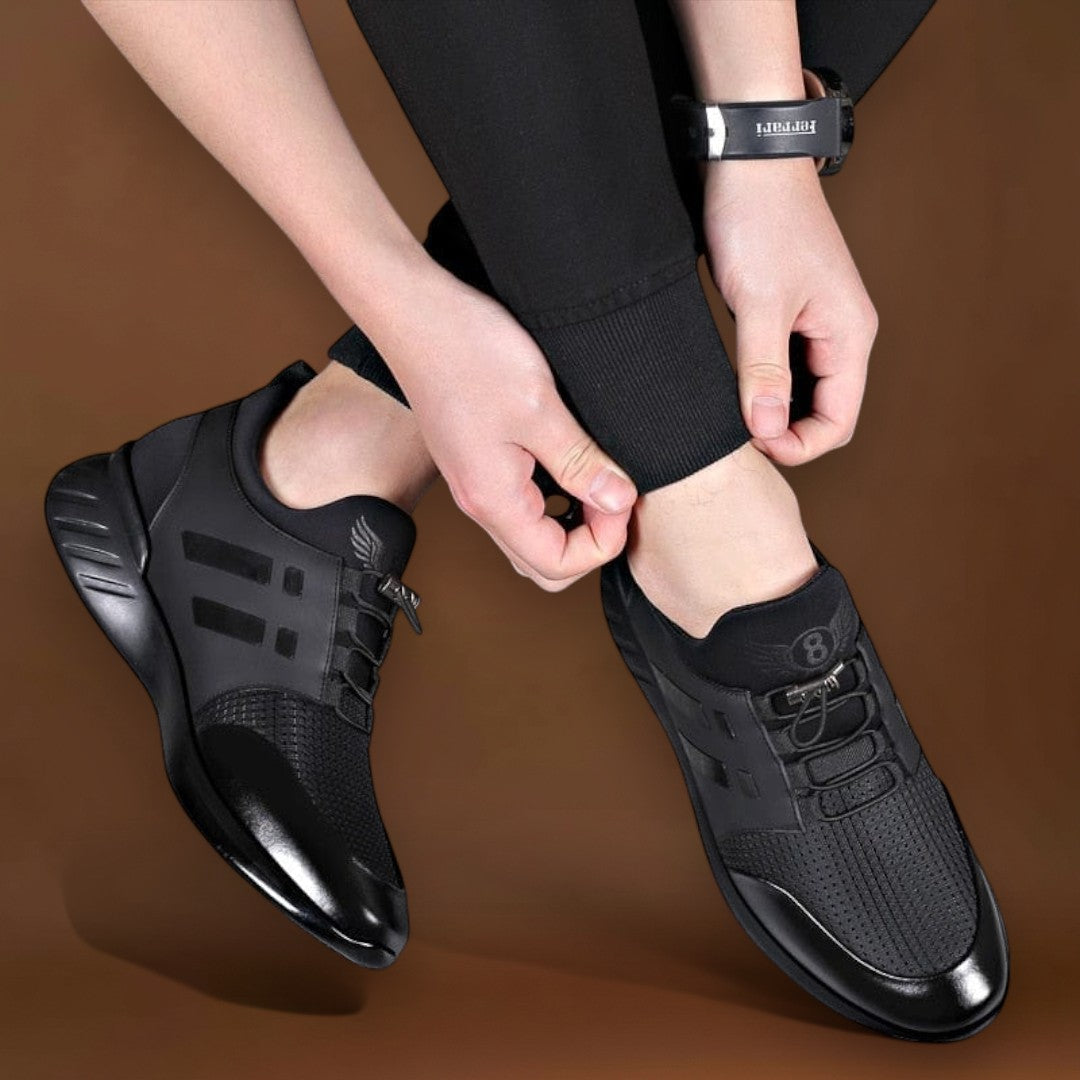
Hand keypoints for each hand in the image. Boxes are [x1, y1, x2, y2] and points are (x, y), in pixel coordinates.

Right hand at [375, 261, 636, 589]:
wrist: (414, 312)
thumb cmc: (467, 351)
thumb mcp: (539, 406)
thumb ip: (580, 461)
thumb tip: (618, 500)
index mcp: (494, 500)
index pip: (557, 565)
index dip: (603, 542)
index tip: (622, 497)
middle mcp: (479, 503)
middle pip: (543, 563)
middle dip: (589, 541)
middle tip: (613, 493)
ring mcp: (474, 484)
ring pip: (530, 536)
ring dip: (571, 520)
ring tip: (596, 476)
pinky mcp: (475, 462)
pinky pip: (518, 505)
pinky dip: (552, 498)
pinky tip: (568, 461)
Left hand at [701, 156, 878, 464]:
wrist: (748, 157)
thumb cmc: (759, 219)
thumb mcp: (758, 303)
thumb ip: (763, 370)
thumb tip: (768, 430)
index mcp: (850, 334)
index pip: (840, 422)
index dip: (799, 446)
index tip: (753, 445)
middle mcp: (843, 331)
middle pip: (827, 411)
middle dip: (788, 433)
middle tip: (739, 436)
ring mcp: (819, 320)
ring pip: (806, 390)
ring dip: (776, 409)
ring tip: (734, 413)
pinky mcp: (793, 309)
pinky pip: (788, 364)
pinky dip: (767, 383)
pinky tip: (736, 384)